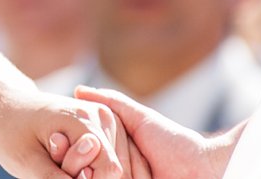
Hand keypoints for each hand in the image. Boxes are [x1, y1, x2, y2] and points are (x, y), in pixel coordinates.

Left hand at [0, 92, 128, 178]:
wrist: (5, 107)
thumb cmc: (10, 132)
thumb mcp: (26, 161)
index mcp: (84, 119)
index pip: (109, 168)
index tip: (55, 167)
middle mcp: (101, 115)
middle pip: (109, 168)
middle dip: (82, 174)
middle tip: (50, 157)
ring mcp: (104, 119)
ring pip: (108, 166)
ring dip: (84, 169)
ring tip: (55, 154)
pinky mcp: (102, 126)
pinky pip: (104, 161)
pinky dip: (86, 164)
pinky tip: (65, 154)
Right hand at [72, 87, 228, 178]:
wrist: (204, 169)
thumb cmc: (174, 142)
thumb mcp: (139, 118)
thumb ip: (111, 103)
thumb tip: (77, 91)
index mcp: (114, 156)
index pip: (81, 154)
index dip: (68, 150)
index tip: (56, 143)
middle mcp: (116, 174)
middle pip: (85, 172)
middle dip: (74, 166)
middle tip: (65, 159)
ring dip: (82, 177)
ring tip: (80, 173)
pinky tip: (93, 177)